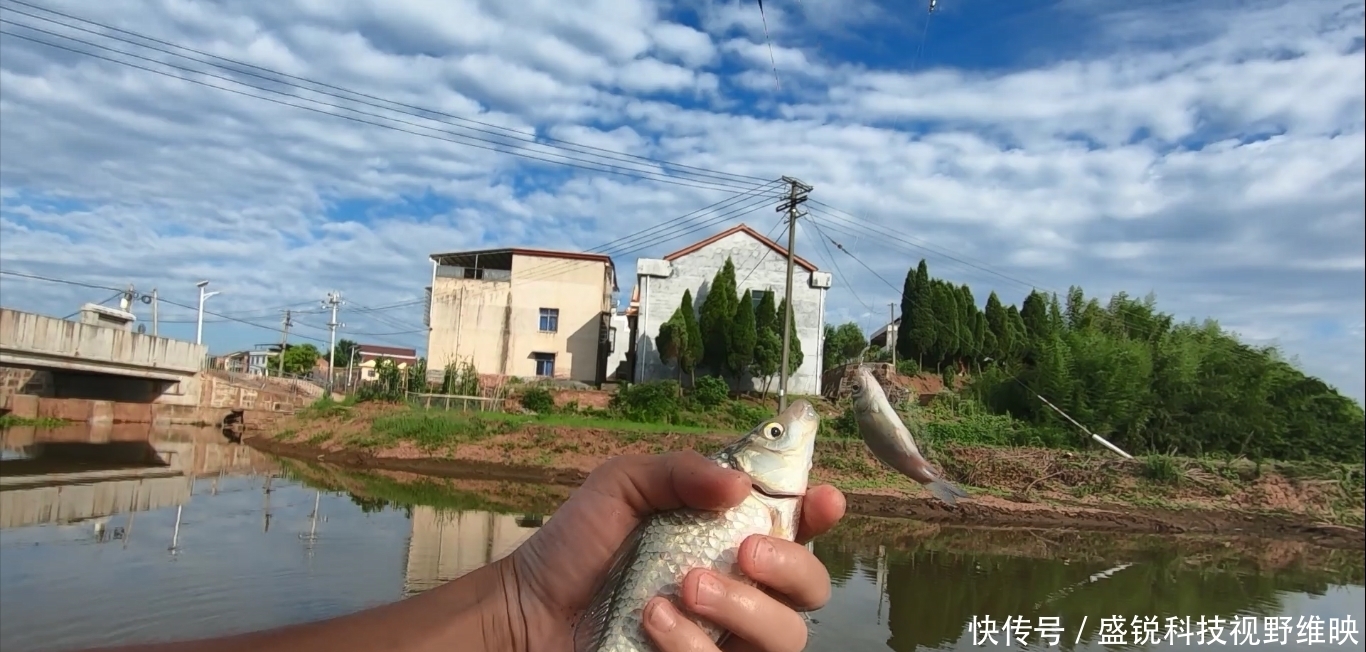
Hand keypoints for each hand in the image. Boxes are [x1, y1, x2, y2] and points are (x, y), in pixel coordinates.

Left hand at [502, 450, 846, 651]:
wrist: (529, 609)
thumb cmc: (578, 545)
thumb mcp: (622, 486)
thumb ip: (679, 472)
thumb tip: (739, 483)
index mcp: (733, 538)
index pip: (800, 528)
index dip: (821, 514)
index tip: (820, 501)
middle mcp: (743, 591)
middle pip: (811, 590)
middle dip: (789, 568)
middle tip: (743, 552)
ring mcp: (725, 640)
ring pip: (784, 639)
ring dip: (742, 610)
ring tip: (683, 589)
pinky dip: (694, 647)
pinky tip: (652, 623)